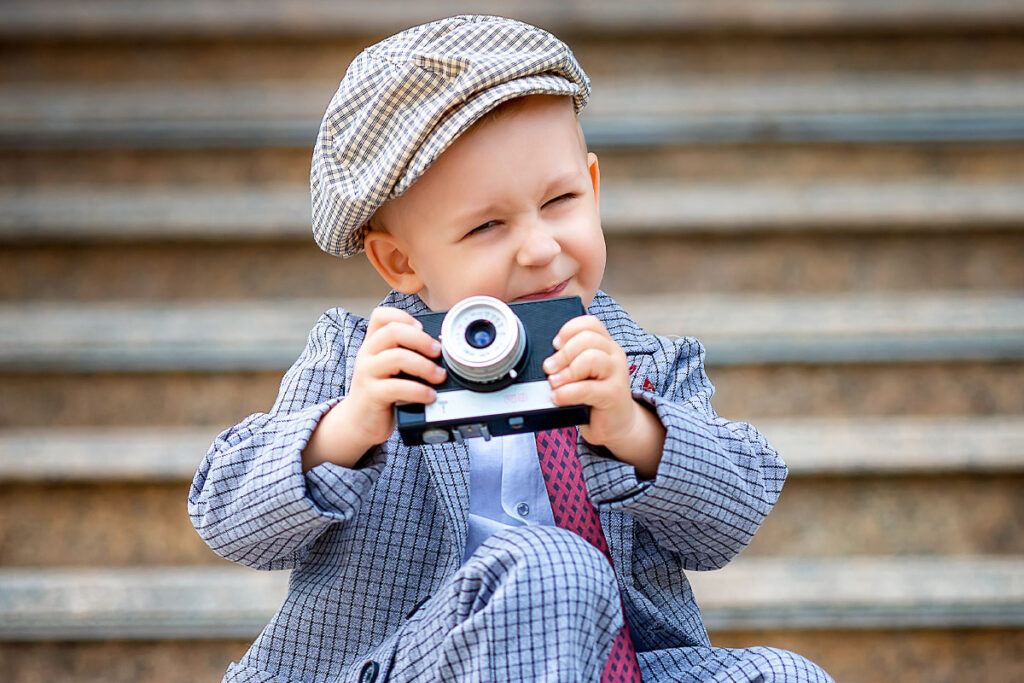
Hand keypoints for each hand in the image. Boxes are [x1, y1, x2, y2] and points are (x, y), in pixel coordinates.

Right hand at [302, 307, 445, 470]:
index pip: (381, 315)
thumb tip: (442, 348)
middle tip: (438, 351)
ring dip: (424, 366)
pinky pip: (397, 387)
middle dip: (421, 339)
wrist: (358, 422)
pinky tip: (429, 395)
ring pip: (396, 357)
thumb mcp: (391, 368)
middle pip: (393, 331)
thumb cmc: (380, 393)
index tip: (422, 327)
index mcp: (373, 344)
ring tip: (439, 376)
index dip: (404, 316)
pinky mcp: (371, 395)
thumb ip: (407, 354)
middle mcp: (368, 354)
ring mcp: (367, 374)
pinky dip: (418, 390)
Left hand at [543, 315, 664, 477]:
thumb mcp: (582, 373)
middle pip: (587, 338)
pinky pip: (587, 388)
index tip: (555, 346)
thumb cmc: (594, 397)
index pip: (589, 323)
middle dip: (563, 353)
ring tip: (554, 383)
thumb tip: (546, 359)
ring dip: (566, 371)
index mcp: (606, 345)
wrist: (616, 424)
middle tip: (549, 368)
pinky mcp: (614, 394)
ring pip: (591, 358)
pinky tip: (558, 397)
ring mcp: (617, 374)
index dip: (568, 331)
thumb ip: (570, 361)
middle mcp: (614, 355)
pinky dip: (567, 392)